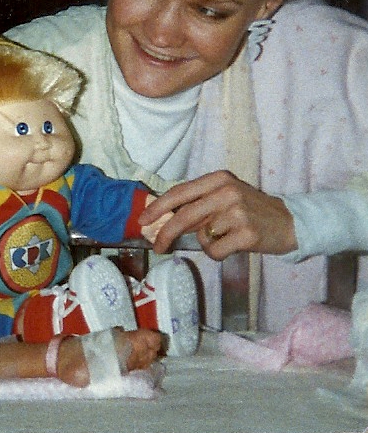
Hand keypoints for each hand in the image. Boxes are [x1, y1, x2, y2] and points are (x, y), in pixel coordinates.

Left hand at [137, 170, 296, 258]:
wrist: (290, 222)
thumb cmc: (250, 210)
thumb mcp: (224, 198)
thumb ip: (198, 205)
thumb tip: (163, 220)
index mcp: (217, 179)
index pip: (179, 192)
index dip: (158, 207)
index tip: (143, 221)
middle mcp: (226, 191)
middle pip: (184, 215)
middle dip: (166, 233)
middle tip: (157, 247)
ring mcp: (237, 212)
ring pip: (201, 236)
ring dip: (206, 243)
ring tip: (225, 237)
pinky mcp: (247, 233)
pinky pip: (215, 250)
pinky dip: (218, 253)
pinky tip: (233, 245)